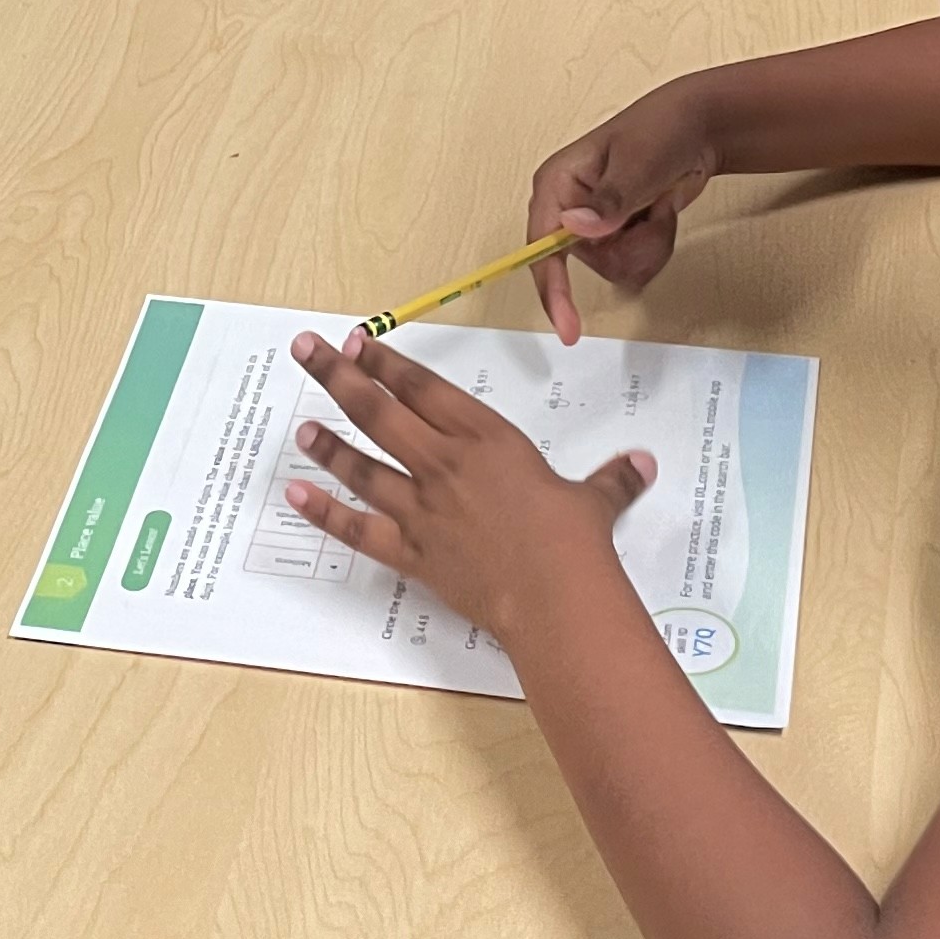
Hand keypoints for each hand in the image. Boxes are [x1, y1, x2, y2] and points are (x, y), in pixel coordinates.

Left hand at [278, 329, 654, 646]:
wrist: (555, 597)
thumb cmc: (575, 542)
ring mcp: (423, 509)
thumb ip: (611, 480)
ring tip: (299, 425)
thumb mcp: (595, 501)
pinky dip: (326, 514)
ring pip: (361, 466)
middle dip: (337, 377)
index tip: (356, 340)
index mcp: (486, 439)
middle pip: (379, 412)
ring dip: (327, 444)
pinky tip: (298, 496)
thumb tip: (642, 465)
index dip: (386, 362)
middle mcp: (445, 465)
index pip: (423, 389)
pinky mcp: (413, 552)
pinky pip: (360, 529)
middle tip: (304, 350)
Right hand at [526, 78, 721, 339]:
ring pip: (617, 270)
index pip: (542, 247)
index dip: (552, 290)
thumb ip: (608, 200)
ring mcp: (594, 226)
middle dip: (632, 245)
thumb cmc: (661, 130)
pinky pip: (635, 268)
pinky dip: (657, 248)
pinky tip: (660, 215)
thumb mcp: (636, 163)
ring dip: (650, 244)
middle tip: (652, 210)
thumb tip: (575, 228)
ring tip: (658, 207)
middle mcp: (569, 210)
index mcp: (557, 185)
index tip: (567, 326)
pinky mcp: (618, 236)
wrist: (698, 128)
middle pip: (590, 264)